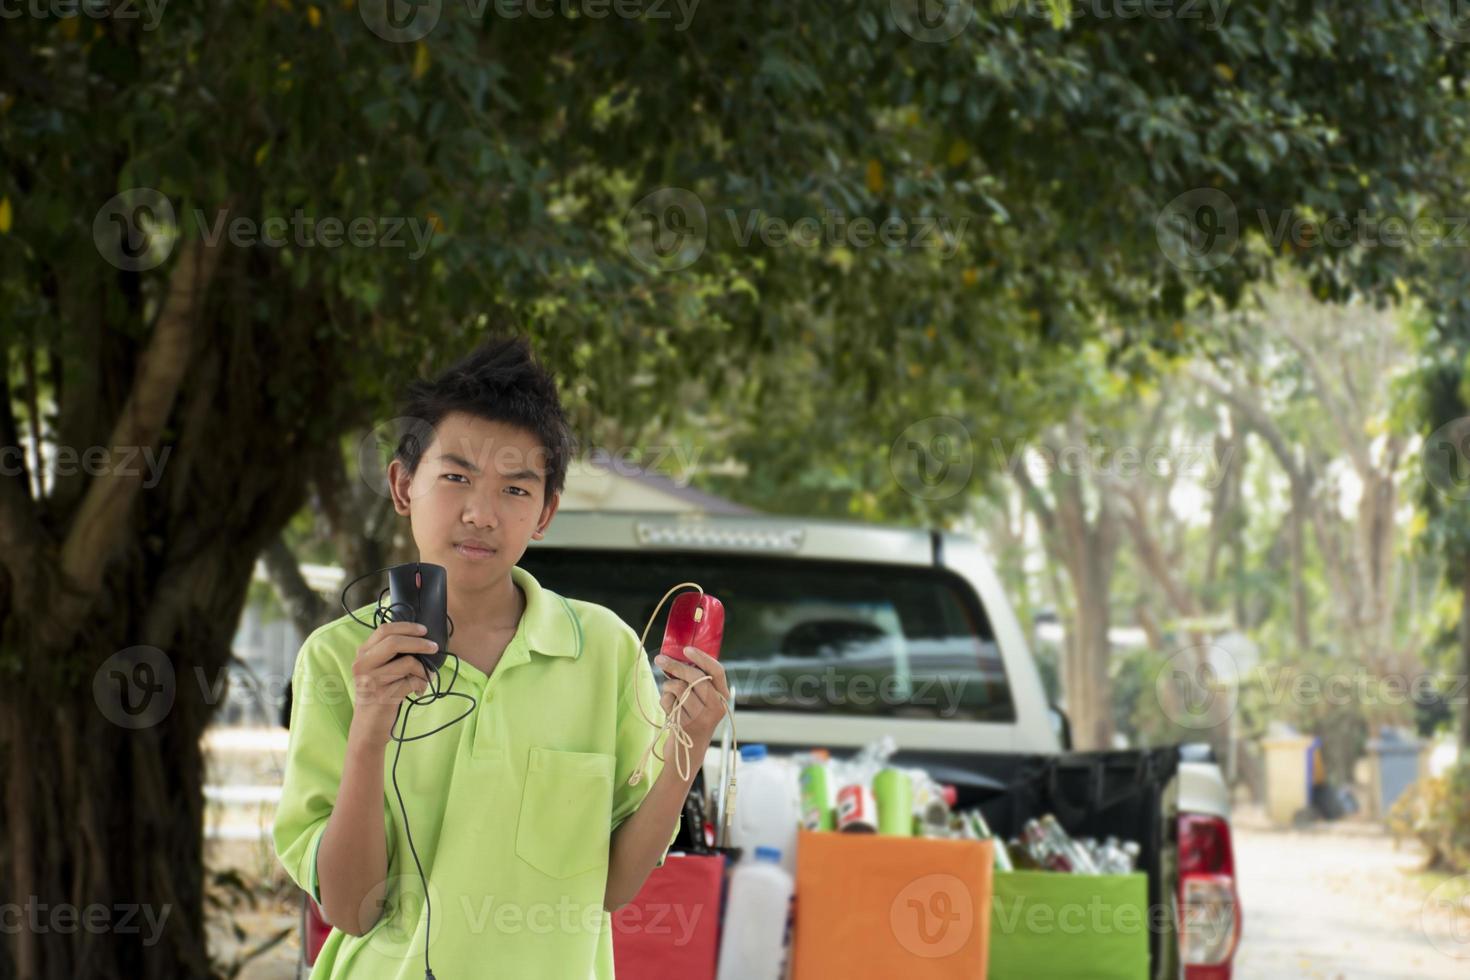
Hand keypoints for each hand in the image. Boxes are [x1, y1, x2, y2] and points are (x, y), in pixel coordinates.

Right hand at [346, 621, 435, 747]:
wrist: (368, 727)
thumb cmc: (379, 694)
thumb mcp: (378, 670)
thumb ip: (390, 653)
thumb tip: (421, 638)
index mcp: (362, 654)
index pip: (384, 630)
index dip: (407, 627)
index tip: (424, 630)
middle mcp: (363, 664)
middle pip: (395, 642)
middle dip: (419, 643)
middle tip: (434, 648)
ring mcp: (371, 680)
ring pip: (407, 663)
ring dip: (423, 670)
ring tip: (425, 678)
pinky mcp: (383, 695)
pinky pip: (412, 682)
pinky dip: (422, 684)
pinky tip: (420, 690)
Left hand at [653, 647, 729, 749]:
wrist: (687, 753)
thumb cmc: (693, 719)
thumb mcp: (702, 701)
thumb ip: (697, 683)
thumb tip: (676, 657)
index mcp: (722, 697)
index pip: (717, 671)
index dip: (702, 658)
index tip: (686, 649)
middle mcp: (716, 707)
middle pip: (695, 677)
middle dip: (675, 666)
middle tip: (660, 659)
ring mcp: (701, 717)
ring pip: (679, 687)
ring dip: (668, 687)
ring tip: (669, 694)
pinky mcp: (685, 725)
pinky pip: (668, 701)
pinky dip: (664, 701)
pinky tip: (670, 709)